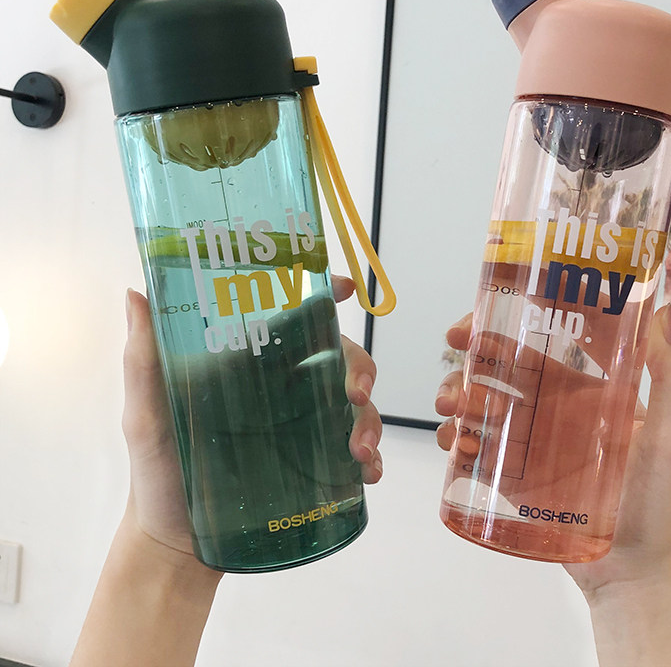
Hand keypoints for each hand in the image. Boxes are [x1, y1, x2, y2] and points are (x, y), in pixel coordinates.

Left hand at [122, 277, 382, 558]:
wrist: (174, 545)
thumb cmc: (157, 472)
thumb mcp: (146, 415)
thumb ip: (143, 359)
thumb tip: (135, 294)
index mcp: (250, 366)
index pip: (294, 320)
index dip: (325, 298)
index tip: (346, 289)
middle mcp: (283, 391)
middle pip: (339, 359)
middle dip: (360, 368)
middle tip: (356, 393)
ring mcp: (303, 428)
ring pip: (355, 406)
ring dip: (370, 419)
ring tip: (360, 451)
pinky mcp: (314, 467)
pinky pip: (354, 453)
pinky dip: (370, 459)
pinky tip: (367, 473)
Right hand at [435, 305, 670, 664]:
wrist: (634, 575)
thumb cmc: (658, 503)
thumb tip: (663, 310)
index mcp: (589, 391)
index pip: (548, 341)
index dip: (516, 320)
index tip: (488, 311)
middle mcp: (555, 410)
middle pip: (503, 367)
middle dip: (473, 352)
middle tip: (454, 346)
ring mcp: (530, 444)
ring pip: (482, 403)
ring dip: (457, 392)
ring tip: (451, 408)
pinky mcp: (512, 478)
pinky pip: (476, 448)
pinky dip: (456, 438)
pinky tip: (454, 443)